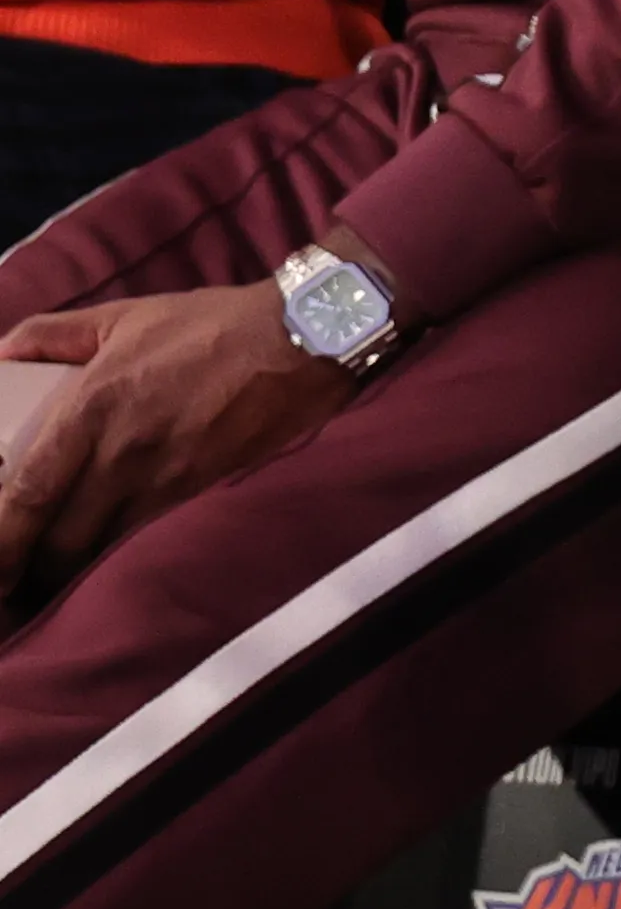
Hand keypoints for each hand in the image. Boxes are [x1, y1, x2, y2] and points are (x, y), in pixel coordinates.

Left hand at [0, 285, 355, 595]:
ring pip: (102, 552)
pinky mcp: (200, 494)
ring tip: (43, 589)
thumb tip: (2, 354)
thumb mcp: (125, 316)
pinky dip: (116, 560)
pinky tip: (103, 569)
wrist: (302, 343)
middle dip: (25, 574)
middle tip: (7, 591)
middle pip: (59, 542)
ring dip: (68, 577)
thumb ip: (52, 335)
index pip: (28, 491)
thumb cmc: (212, 325)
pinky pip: (145, 540)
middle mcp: (122, 456)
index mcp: (92, 408)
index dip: (1, 539)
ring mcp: (165, 482)